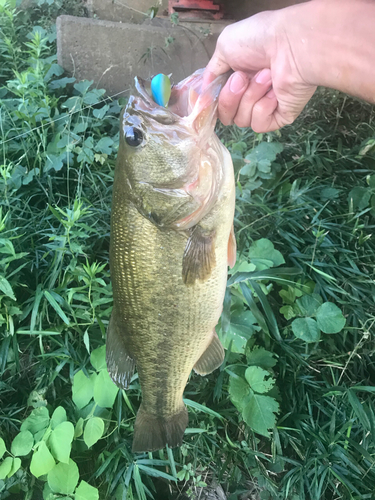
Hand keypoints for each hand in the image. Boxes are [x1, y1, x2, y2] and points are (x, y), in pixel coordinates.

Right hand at [203, 10, 316, 131]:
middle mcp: (250, 94)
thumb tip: (203, 93)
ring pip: (241, 120)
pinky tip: (274, 92)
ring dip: (250, 97)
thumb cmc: (259, 39)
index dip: (215, 100)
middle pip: (226, 115)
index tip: (213, 93)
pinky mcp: (279, 117)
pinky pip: (258, 125)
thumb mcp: (224, 46)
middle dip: (230, 97)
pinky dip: (263, 108)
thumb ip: (211, 72)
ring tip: (266, 77)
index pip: (218, 103)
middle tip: (243, 77)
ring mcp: (265, 107)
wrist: (290, 45)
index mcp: (238, 79)